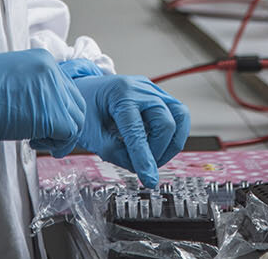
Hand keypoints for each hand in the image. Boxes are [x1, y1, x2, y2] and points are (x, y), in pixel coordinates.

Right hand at [0, 49, 84, 154]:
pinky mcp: (50, 115)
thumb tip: (43, 106)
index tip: (43, 120)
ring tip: (37, 140)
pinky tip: (35, 143)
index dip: (58, 108)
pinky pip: (68, 134)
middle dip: (64, 122)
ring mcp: (54, 92)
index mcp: (44, 59)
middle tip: (43, 134)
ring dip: (61, 135)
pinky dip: (57, 144)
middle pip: (76, 103)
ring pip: (76, 120)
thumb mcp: (10, 75)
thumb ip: (33, 85)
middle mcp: (53, 72)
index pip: (67, 88)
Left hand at [68, 74, 190, 187]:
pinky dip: (171, 135)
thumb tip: (138, 167)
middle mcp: (141, 89)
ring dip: (171, 143)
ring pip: (181, 116)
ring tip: (154, 157)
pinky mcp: (161, 97)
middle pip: (166, 122)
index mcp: (120, 94)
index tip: (149, 179)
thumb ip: (113, 152)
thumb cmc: (86, 108)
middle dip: (157, 151)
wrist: (86, 89)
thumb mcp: (90, 133)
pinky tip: (155, 145)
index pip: (137, 130)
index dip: (144, 158)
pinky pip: (178, 116)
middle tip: (143, 166)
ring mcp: (153, 91)